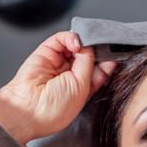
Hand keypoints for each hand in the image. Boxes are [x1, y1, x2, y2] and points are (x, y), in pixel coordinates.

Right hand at [0, 31, 116, 144]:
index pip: (101, 70)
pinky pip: (61, 39)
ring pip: (77, 45)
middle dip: (99, 48)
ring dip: (85, 42)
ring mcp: (59, 63)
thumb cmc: (55, 108)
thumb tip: (90, 46)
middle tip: (107, 43)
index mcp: (84, 88)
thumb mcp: (82, 87)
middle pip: (90, 55)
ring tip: (88, 45)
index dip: (109, 61)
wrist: (28, 109)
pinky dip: (70, 37)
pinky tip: (76, 43)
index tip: (118, 52)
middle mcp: (72, 75)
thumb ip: (88, 64)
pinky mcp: (46, 53)